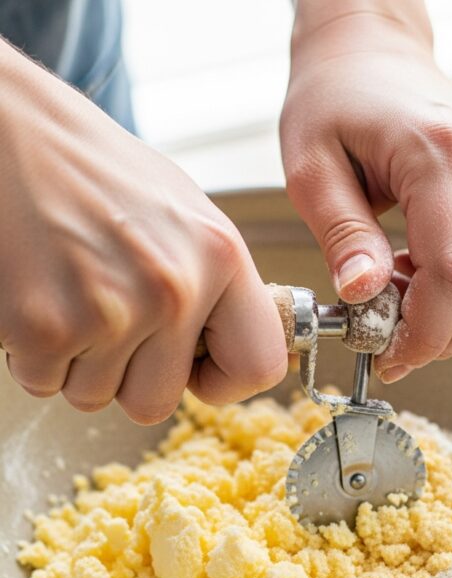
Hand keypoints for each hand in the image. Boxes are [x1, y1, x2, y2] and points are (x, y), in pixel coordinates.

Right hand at [0, 42, 285, 421]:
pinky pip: (43, 383)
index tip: (194, 366)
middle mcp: (172, 288)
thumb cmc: (96, 173)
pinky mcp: (44, 325)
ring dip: (75, 361)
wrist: (11, 129)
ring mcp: (108, 311)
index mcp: (219, 255)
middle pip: (156, 403)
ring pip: (94, 397)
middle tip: (107, 315)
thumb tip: (253, 352)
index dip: (222, 379)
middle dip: (126, 375)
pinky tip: (37, 294)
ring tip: (69, 292)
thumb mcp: (187, 217)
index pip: (258, 366)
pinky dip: (32, 353)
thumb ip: (219, 289)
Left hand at [281, 0, 451, 381]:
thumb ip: (340, 234)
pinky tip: (429, 282)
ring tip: (408, 306)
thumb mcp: (310, 169)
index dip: (423, 333)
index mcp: (439, 155)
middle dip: (447, 338)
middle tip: (395, 343)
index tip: (386, 355)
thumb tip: (363, 295)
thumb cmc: (334, 103)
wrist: (370, 55)